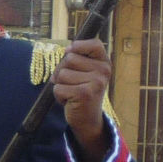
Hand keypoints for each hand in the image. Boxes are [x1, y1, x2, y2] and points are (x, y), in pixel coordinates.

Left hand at [52, 39, 113, 157]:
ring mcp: (96, 82)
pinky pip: (58, 88)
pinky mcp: (85, 93)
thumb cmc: (81, 91)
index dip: (78, 46)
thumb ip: (77, 58)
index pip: (94, 43)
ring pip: (61, 73)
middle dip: (62, 71)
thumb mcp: (83, 72)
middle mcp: (104, 71)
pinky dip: (58, 95)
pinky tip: (70, 100)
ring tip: (71, 92)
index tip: (71, 52)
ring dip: (60, 84)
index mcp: (104, 63)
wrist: (87, 118)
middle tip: (71, 83)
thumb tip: (68, 49)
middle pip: (68, 58)